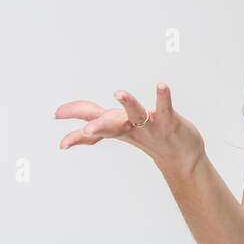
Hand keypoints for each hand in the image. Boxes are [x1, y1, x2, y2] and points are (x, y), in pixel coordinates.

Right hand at [55, 84, 203, 175]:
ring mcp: (150, 127)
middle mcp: (131, 129)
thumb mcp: (122, 132)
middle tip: (86, 131)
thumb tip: (79, 129)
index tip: (60, 135)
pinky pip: (165, 108)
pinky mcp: (169, 122)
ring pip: (136, 115)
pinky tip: (162, 85)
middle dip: (98, 128)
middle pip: (110, 127)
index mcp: (117, 129)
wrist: (183, 157)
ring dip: (128, 103)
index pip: (92, 130)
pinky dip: (163, 97)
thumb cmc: (150, 139)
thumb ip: (102, 124)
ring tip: (119, 93)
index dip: (76, 134)